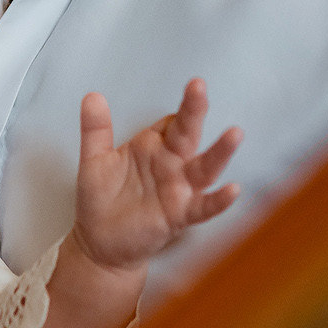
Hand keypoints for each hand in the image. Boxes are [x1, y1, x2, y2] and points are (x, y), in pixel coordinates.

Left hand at [72, 81, 240, 272]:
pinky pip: (203, 206)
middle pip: (187, 134)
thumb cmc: (102, 198)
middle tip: (198, 87)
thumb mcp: (95, 160)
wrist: (99, 241)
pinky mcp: (179, 215)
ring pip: (204, 168)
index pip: (172, 122)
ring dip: (220, 152)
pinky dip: (219, 200)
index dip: (177, 110)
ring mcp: (178, 189)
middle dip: (194, 111)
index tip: (187, 90)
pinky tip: (232, 189)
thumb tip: (92, 95)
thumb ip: (96, 129)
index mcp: (153, 147)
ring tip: (235, 133)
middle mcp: (171, 164)